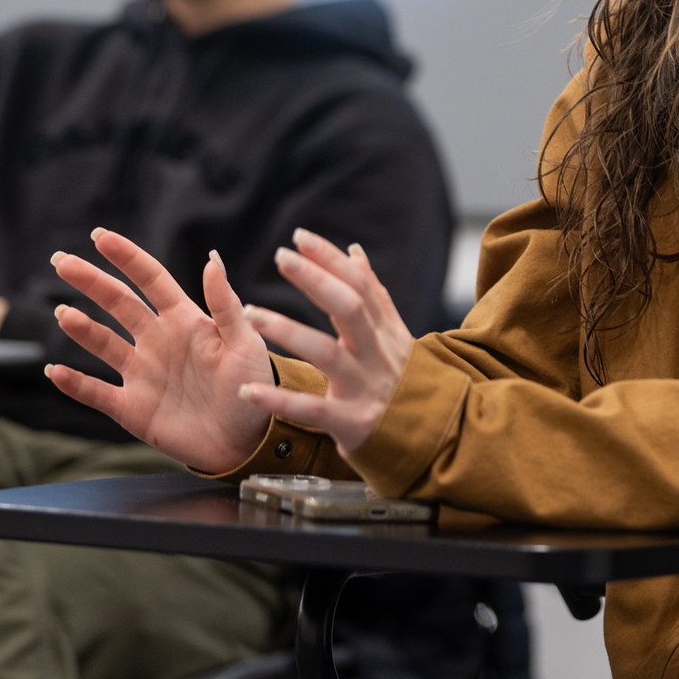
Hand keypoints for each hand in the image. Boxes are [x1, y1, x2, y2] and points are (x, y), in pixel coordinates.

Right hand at [45, 230, 273, 473]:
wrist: (249, 443)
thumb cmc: (253, 388)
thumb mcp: (245, 343)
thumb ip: (225, 305)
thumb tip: (212, 259)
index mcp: (184, 320)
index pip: (150, 279)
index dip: (126, 257)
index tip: (100, 236)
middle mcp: (157, 341)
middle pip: (118, 303)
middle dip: (90, 281)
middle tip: (61, 261)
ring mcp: (142, 373)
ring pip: (103, 343)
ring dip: (81, 329)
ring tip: (62, 314)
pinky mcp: (132, 408)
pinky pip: (96, 392)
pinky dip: (74, 383)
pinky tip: (53, 370)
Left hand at [236, 228, 413, 456]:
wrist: (430, 441)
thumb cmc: (401, 384)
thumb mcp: (395, 338)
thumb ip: (375, 296)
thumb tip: (355, 252)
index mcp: (384, 332)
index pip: (358, 285)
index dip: (330, 259)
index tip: (299, 237)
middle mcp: (376, 355)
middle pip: (349, 308)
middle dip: (315, 280)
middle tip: (280, 256)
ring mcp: (365, 388)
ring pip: (327, 353)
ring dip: (288, 330)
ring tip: (250, 313)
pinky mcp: (352, 423)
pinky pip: (312, 410)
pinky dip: (279, 401)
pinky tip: (248, 389)